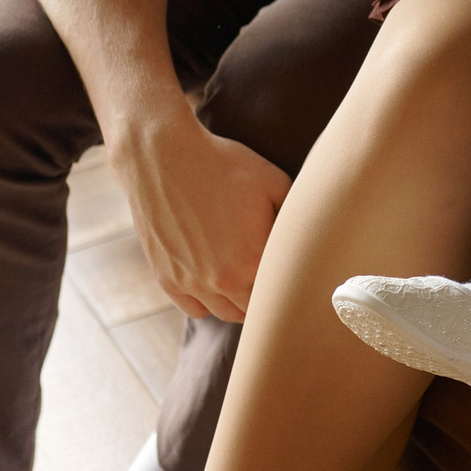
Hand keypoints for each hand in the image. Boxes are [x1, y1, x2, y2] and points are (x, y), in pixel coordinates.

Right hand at [112, 110, 290, 321]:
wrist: (162, 157)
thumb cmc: (222, 165)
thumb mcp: (274, 181)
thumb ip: (294, 215)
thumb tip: (308, 236)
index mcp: (255, 259)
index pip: (283, 292)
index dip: (291, 284)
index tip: (296, 275)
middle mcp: (223, 280)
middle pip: (257, 309)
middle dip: (268, 295)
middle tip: (275, 280)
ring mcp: (192, 283)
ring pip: (226, 313)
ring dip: (240, 303)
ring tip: (249, 283)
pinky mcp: (167, 278)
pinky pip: (195, 309)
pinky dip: (208, 303)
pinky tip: (216, 284)